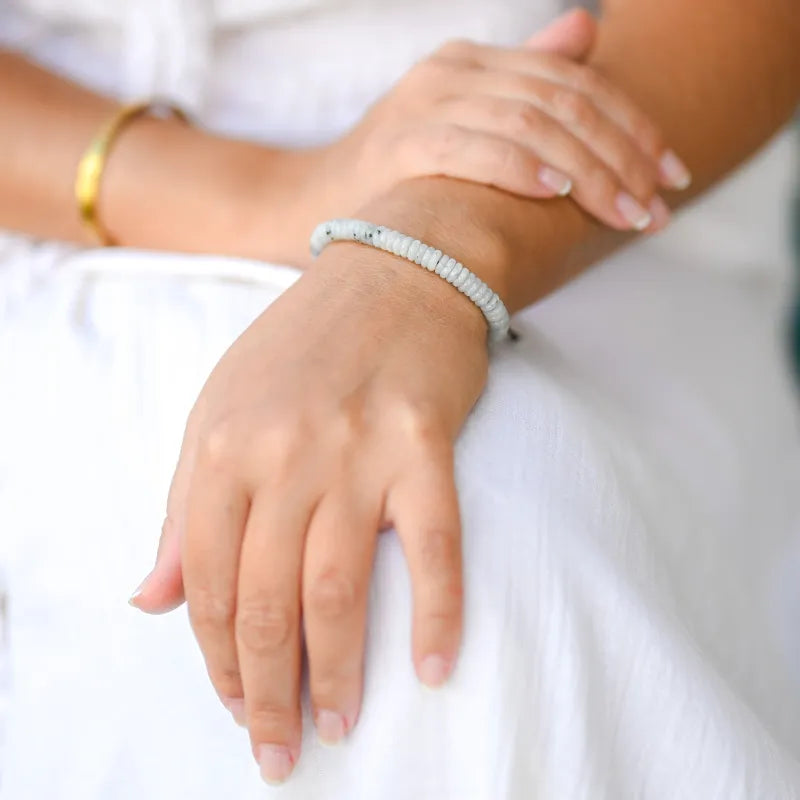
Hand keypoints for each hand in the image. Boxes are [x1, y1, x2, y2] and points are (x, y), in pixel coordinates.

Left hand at [130, 238, 487, 782]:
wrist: (392, 274)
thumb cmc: (302, 347)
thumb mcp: (218, 413)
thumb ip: (183, 509)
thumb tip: (152, 599)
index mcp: (221, 447)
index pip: (207, 583)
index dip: (217, 658)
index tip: (234, 704)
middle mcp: (283, 454)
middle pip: (267, 600)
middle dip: (265, 691)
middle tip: (278, 752)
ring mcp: (356, 451)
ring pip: (336, 587)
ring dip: (334, 671)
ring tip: (338, 726)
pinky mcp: (424, 446)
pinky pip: (433, 545)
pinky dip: (436, 611)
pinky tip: (432, 667)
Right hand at [316, 9, 689, 231]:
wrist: (315, 203)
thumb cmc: (399, 176)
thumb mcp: (466, 123)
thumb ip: (525, 80)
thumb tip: (586, 32)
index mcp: (476, 62)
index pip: (576, 83)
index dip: (633, 126)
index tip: (670, 174)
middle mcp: (455, 69)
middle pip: (564, 102)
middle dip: (623, 157)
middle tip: (658, 207)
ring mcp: (426, 102)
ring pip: (530, 124)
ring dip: (589, 172)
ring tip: (627, 214)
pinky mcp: (401, 142)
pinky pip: (473, 146)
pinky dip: (520, 168)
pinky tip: (557, 193)